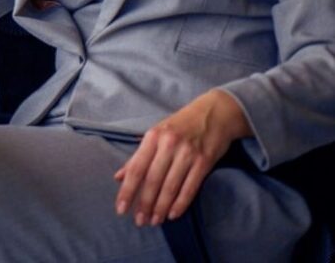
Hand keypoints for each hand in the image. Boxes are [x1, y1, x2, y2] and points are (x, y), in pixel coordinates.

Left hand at [113, 89, 248, 226]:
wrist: (215, 113)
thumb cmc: (181, 125)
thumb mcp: (156, 134)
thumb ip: (138, 156)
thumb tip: (119, 177)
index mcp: (152, 137)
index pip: (136, 168)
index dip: (127, 190)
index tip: (121, 209)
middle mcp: (169, 145)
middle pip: (153, 180)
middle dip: (144, 203)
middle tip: (139, 221)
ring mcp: (188, 153)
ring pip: (171, 186)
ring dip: (161, 206)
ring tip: (154, 221)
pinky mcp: (205, 161)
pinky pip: (191, 186)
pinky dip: (181, 202)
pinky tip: (173, 214)